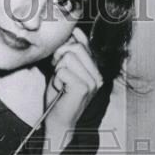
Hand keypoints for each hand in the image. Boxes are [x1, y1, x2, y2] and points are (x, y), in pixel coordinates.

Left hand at [43, 28, 103, 154]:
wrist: (59, 122)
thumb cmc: (59, 98)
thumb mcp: (64, 70)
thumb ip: (69, 53)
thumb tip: (71, 32)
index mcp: (95, 69)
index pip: (83, 43)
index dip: (68, 43)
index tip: (60, 57)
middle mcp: (97, 75)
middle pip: (76, 47)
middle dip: (60, 56)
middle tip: (57, 72)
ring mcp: (92, 81)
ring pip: (68, 58)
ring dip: (58, 70)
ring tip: (60, 83)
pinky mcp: (83, 87)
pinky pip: (63, 70)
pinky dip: (56, 80)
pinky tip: (60, 90)